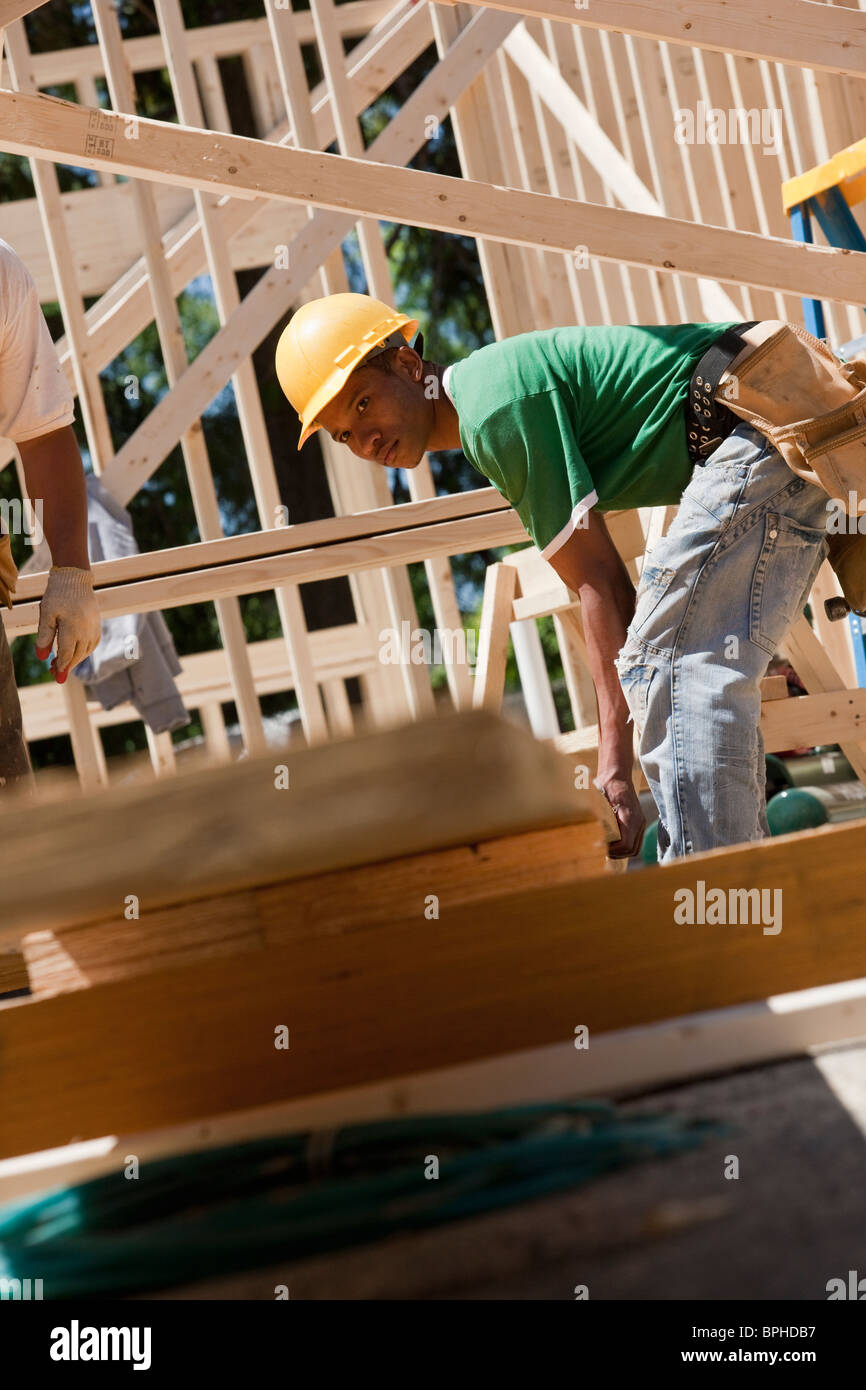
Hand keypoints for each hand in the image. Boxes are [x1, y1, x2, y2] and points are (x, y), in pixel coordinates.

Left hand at [35, 566, 101, 682]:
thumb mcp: (46, 614)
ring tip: (62, 663)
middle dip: (66, 666)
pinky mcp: (97, 625)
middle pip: (77, 655)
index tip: (55, 676)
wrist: (75, 579)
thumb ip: (44, 636)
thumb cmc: (58, 595)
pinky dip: (84, 652)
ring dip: (75, 660)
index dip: (60, 666)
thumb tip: (42, 658)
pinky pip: (93, 644)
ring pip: (86, 651)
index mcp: (73, 628)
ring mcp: (94, 628)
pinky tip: (76, 653)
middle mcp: (86, 631)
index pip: (66, 654)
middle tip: (54, 673)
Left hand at [595, 773, 645, 858]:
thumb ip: (600, 822)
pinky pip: (635, 840)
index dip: (613, 851)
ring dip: (622, 852)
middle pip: (631, 850)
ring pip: (635, 847)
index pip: (625, 845)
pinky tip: (615, 843)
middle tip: (603, 853)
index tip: (601, 849)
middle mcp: (637, 821)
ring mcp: (640, 822)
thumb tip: (597, 840)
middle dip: (617, 854)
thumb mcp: (600, 805)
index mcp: (629, 818)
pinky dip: (626, 845)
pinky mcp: (638, 821)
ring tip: (609, 850)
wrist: (617, 776)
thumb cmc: (605, 788)